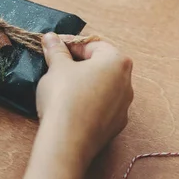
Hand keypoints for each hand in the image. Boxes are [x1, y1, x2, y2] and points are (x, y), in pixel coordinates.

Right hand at [36, 33, 132, 155]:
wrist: (68, 140)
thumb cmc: (64, 96)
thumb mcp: (56, 67)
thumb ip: (56, 50)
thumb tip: (51, 38)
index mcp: (117, 62)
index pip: (93, 45)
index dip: (70, 44)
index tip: (53, 47)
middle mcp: (127, 83)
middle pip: (101, 65)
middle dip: (79, 63)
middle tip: (56, 65)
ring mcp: (124, 106)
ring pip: (103, 87)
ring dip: (85, 83)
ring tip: (62, 87)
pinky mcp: (116, 126)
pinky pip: (102, 107)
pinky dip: (88, 103)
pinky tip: (70, 107)